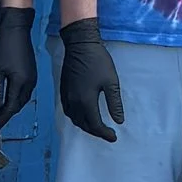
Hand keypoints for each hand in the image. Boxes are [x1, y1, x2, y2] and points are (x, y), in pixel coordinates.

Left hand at [0, 6, 37, 130]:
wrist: (16, 28)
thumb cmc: (3, 47)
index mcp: (21, 84)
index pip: (9, 110)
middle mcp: (29, 84)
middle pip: (17, 107)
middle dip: (4, 117)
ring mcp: (32, 78)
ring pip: (21, 101)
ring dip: (10, 109)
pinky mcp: (31, 73)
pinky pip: (23, 93)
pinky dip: (14, 100)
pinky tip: (6, 100)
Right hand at [58, 19, 122, 142]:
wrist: (80, 45)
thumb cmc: (98, 61)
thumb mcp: (111, 82)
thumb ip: (114, 103)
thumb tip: (119, 121)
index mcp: (86, 101)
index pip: (95, 125)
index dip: (105, 133)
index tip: (114, 137)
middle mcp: (74, 102)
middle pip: (83, 125)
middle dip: (95, 132)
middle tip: (107, 133)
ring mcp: (66, 96)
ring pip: (74, 119)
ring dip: (85, 126)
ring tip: (96, 127)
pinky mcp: (63, 91)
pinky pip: (69, 111)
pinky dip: (76, 118)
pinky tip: (83, 115)